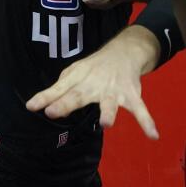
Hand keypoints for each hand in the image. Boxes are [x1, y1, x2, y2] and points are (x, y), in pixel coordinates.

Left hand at [26, 31, 158, 137]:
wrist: (124, 51)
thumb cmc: (94, 67)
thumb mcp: (74, 73)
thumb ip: (59, 90)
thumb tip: (37, 106)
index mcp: (79, 77)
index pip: (59, 88)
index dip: (46, 97)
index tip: (32, 106)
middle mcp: (95, 84)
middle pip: (79, 95)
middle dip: (67, 103)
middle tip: (54, 112)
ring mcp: (114, 90)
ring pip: (110, 103)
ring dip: (108, 112)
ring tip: (106, 124)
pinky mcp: (131, 95)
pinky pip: (140, 110)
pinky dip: (147, 122)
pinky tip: (153, 135)